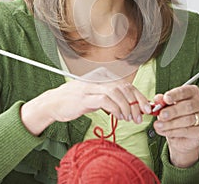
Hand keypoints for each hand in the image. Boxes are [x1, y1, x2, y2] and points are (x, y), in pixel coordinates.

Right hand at [21, 67, 151, 135]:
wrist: (52, 103)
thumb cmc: (74, 101)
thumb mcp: (94, 98)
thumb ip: (109, 100)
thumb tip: (129, 107)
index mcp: (102, 79)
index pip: (126, 84)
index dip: (139, 96)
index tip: (146, 108)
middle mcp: (98, 81)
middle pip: (124, 87)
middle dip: (136, 102)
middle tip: (140, 116)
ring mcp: (91, 88)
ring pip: (116, 92)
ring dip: (126, 106)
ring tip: (129, 118)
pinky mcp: (84, 98)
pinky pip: (105, 100)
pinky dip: (115, 108)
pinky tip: (119, 117)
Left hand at [153, 85, 198, 167]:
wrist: (179, 134)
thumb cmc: (173, 114)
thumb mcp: (165, 105)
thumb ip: (162, 101)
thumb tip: (158, 99)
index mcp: (193, 92)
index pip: (185, 91)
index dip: (175, 95)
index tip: (165, 99)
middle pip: (188, 106)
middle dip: (173, 111)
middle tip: (161, 115)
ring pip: (188, 120)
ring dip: (171, 123)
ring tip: (158, 125)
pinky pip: (187, 131)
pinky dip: (173, 132)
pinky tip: (164, 131)